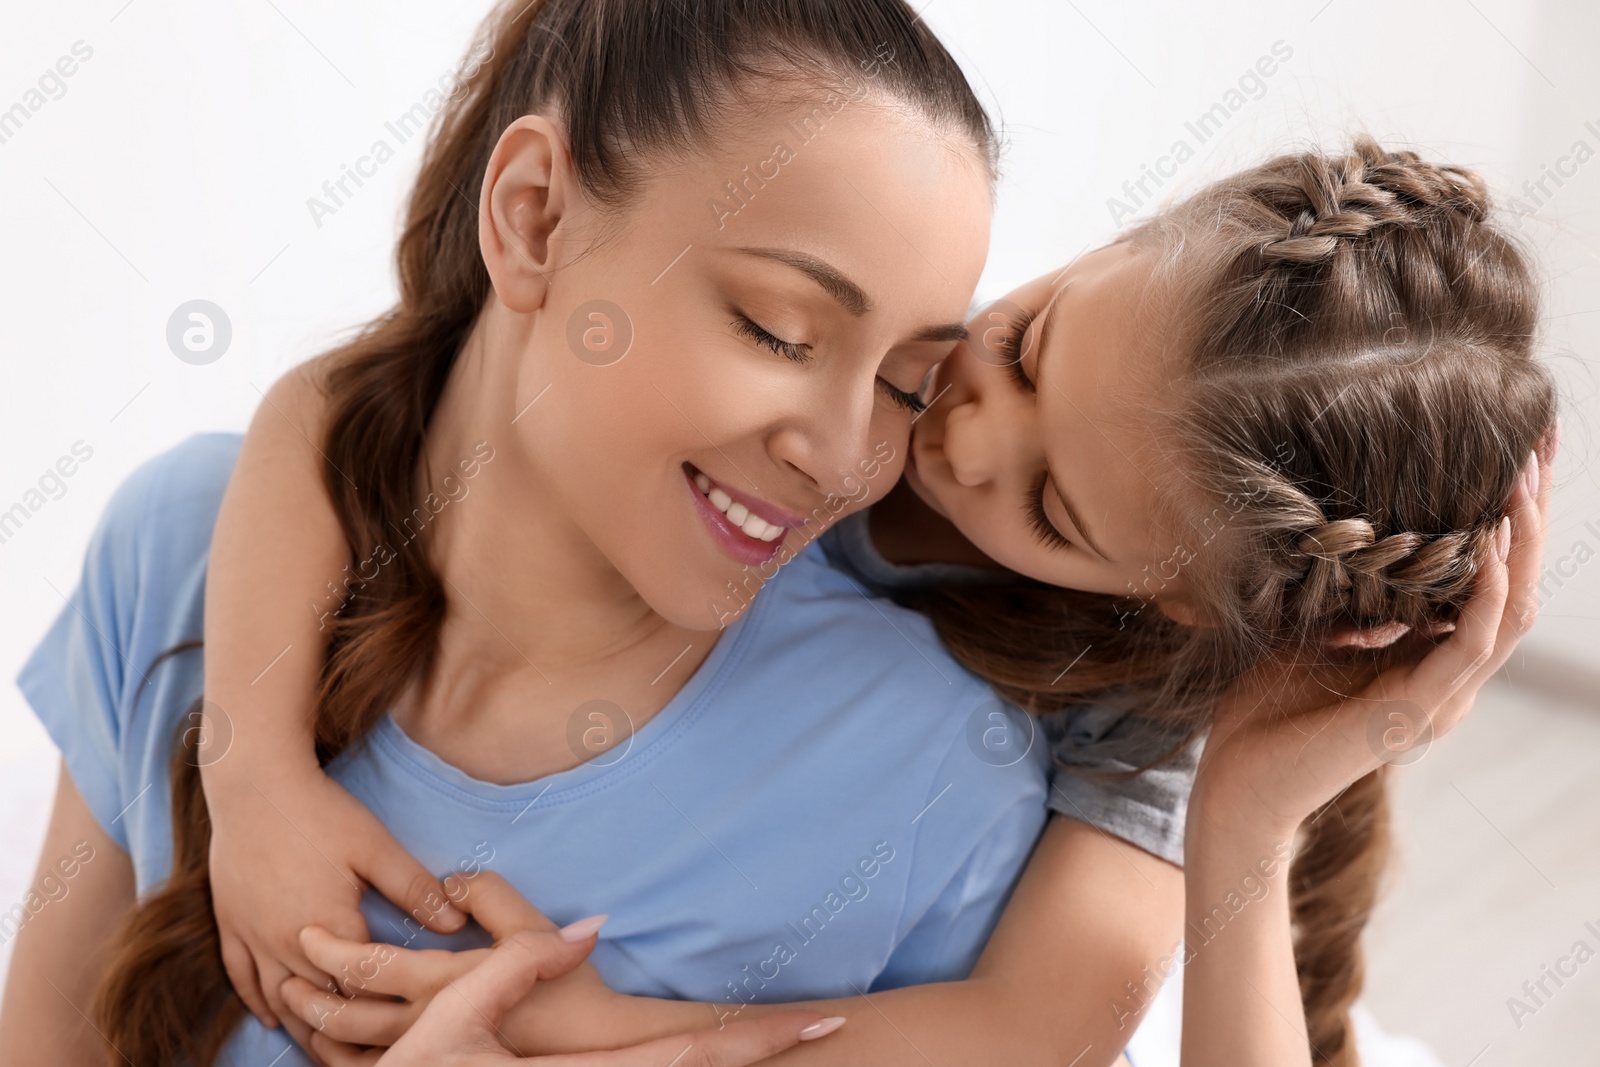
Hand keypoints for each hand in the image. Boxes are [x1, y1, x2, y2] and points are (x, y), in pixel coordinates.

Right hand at [207, 764, 466, 1031]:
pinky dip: (257, 1002)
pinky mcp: (230, 922)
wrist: (253, 783)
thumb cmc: (320, 812)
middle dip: (344, 1032)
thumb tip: (455, 923)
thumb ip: (414, 888)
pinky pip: (241, 976)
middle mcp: (285, 942)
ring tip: (326, 1049)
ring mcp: (252, 935)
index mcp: (329, 928)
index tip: (407, 1034)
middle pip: (317, 1004)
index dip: (382, 1014)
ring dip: (301, 1026)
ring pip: (278, 999)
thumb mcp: (376, 846)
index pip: (359, 988)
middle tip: (370, 1056)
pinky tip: (273, 1017)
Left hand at [282, 871, 616, 1054]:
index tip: (308, 932)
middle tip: (290, 974)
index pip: (367, 966)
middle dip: (308, 994)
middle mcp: (425, 1027)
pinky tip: (337, 1050)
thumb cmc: (564, 985)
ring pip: (351, 1055)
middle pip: (345, 1015)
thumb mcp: (531, 926)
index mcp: (443, 984)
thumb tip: (450, 883)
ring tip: (301, 1013)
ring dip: (319, 1033)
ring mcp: (428, 1059)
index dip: (330, 948)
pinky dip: (345, 1063)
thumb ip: (489, 894)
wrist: (590, 1043)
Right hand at [303, 929, 842, 1066]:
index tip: (826, 1020)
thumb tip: (590, 921)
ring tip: (782, 1038)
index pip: (696, 1058)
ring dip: (732, 1060)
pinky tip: (707, 1055)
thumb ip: (520, 960)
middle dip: (768, 1052)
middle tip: (832, 1026)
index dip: (763, 1040)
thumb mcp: (456, 1015)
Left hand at [1194, 447, 1550, 835]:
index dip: (1511, 522)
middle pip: (1518, 587)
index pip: (1493, 583)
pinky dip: (1486, 594)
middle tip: (1539, 448)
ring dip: (1522, 544)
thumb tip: (1362, 533)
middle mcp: (1450, 680)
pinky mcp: (1418, 711)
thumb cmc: (1266, 708)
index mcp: (1431, 661)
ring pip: (1511, 612)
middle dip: (1532, 517)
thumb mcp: (1316, 631)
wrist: (1237, 781)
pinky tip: (1487, 546)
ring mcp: (1442, 699)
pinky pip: (1473, 645)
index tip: (1515, 454)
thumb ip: (1354, 594)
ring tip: (1523, 480)